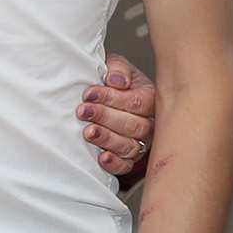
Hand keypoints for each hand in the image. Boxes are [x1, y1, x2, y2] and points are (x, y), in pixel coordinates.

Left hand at [80, 56, 156, 177]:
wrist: (97, 97)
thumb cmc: (109, 81)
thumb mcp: (113, 66)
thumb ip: (118, 68)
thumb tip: (117, 80)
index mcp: (149, 98)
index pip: (138, 102)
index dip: (113, 98)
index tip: (89, 94)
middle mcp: (148, 123)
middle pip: (135, 125)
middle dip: (106, 118)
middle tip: (83, 112)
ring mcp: (140, 143)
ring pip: (130, 146)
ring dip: (108, 139)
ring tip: (88, 132)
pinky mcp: (128, 159)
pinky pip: (126, 165)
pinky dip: (115, 163)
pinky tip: (102, 157)